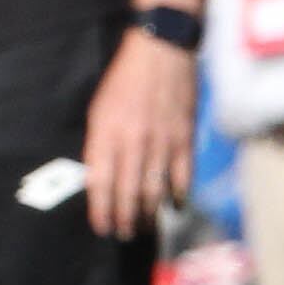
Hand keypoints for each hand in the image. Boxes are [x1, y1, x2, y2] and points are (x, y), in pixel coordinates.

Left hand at [81, 29, 193, 238]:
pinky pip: (182, 174)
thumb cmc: (123, 80)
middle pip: (128, 192)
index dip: (101, 210)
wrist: (160, 51)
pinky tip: (175, 207)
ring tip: (144, 227)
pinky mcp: (184, 137)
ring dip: (149, 213)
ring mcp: (161, 140)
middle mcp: (133, 141)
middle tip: (123, 234)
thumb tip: (98, 179)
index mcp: (106, 133)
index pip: (100, 183)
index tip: (101, 227)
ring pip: (155, 189)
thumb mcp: (98, 109)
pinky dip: (179, 195)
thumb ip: (99, 144)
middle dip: (124, 219)